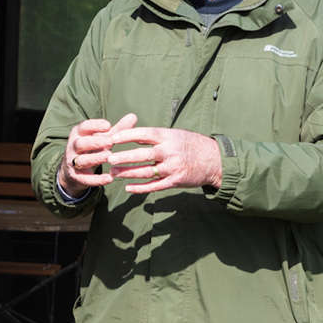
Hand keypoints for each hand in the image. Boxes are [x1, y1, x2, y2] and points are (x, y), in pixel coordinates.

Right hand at [58, 113, 138, 197]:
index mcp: (78, 133)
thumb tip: (133, 116)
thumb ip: (117, 129)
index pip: (83, 127)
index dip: (95, 126)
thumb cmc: (93, 148)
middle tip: (110, 142)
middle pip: (80, 143)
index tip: (108, 125)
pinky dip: (97, 179)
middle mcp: (73, 147)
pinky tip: (109, 178)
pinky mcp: (76, 176)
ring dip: (95, 158)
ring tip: (108, 157)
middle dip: (95, 142)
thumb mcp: (103, 138)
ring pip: (81, 160)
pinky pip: (85, 178)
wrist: (75, 169)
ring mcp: (73, 162)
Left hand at [107, 126, 221, 193]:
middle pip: (142, 154)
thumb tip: (130, 134)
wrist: (214, 161)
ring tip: (113, 173)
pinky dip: (140, 188)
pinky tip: (128, 188)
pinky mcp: (175, 181)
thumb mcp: (175, 134)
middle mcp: (170, 151)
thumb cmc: (190, 144)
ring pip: (146, 172)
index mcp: (168, 136)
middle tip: (108, 158)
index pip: (144, 134)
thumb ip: (155, 136)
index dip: (126, 136)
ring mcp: (173, 167)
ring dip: (128, 173)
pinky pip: (154, 186)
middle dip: (124, 157)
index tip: (111, 138)